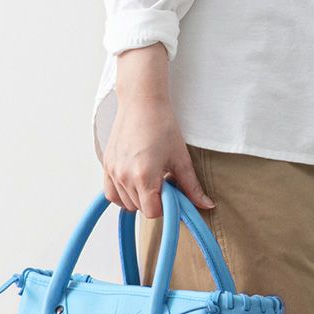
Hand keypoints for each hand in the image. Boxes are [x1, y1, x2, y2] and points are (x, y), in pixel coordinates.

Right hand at [102, 44, 213, 217]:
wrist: (141, 102)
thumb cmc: (161, 125)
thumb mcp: (181, 159)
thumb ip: (191, 186)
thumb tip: (206, 205)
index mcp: (144, 176)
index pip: (152, 212)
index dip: (165, 207)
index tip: (171, 194)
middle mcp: (124, 176)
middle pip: (139, 209)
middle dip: (153, 201)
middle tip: (163, 182)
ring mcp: (112, 171)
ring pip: (125, 203)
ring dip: (139, 198)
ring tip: (150, 179)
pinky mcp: (106, 165)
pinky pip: (111, 193)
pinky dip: (122, 194)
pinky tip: (135, 182)